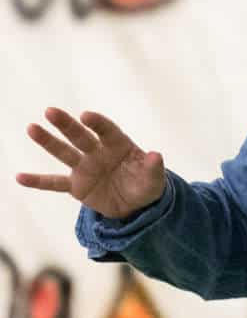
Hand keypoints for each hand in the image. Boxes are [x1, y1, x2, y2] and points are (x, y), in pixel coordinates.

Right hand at [14, 107, 166, 219]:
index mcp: (119, 145)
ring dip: (48, 142)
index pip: (107, 130)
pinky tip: (20, 177)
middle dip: (67, 124)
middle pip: (80, 136)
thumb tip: (156, 156)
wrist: (135, 205)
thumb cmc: (146, 185)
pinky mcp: (76, 186)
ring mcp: (85, 167)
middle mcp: (98, 152)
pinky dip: (38, 181)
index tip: (86, 116)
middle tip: (50, 111)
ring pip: (64, 153)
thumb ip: (153, 168)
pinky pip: (54, 183)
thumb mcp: (154, 180)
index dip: (97, 123)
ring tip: (32, 128)